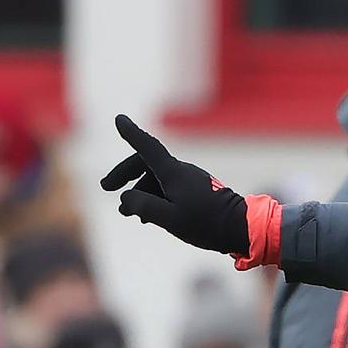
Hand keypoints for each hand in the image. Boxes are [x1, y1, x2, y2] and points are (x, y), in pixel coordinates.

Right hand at [99, 115, 252, 257]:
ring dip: (139, 191)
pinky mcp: (195, 192)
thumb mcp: (170, 219)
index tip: (119, 119)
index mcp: (174, 174)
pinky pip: (167, 188)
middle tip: (106, 187)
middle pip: (146, 163)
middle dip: (124, 174)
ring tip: (126, 213)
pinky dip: (153, 197)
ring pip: (156, 179)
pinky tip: (147, 216)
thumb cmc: (207, 224)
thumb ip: (144, 206)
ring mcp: (189, 181)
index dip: (132, 134)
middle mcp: (181, 172)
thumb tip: (126, 198)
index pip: (148, 148)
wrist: (241, 228)